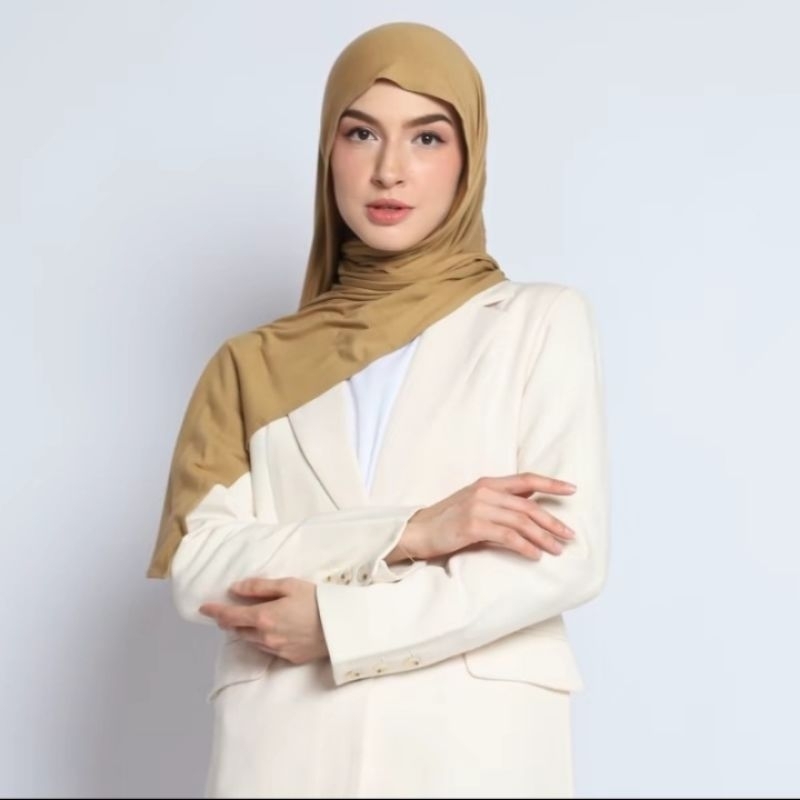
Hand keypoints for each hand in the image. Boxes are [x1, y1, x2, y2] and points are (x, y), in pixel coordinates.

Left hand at [198, 577, 327, 664]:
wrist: (342, 626)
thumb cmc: (317, 600)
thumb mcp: (289, 585)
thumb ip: (259, 587)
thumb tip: (235, 589)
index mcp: (263, 617)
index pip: (230, 616)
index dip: (215, 611)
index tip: (204, 608)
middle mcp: (265, 637)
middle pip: (238, 630)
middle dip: (229, 621)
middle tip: (227, 612)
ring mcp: (277, 650)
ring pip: (251, 641)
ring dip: (245, 630)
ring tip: (248, 620)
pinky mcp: (288, 658)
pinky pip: (267, 648)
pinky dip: (261, 638)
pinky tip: (270, 630)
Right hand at [389, 472, 576, 562]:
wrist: (418, 531)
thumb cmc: (448, 521)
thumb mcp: (476, 503)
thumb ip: (501, 500)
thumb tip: (531, 498)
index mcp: (487, 483)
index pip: (526, 479)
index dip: (551, 483)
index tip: (572, 489)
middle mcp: (485, 492)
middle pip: (529, 505)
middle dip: (553, 521)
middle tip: (569, 535)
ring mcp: (478, 507)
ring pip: (521, 522)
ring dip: (543, 537)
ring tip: (556, 550)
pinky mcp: (473, 525)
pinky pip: (508, 536)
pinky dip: (525, 547)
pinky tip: (535, 556)